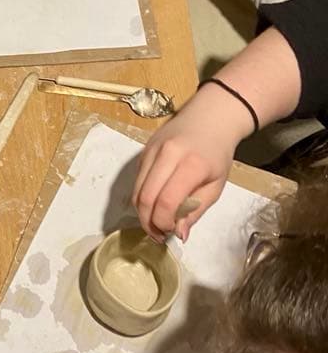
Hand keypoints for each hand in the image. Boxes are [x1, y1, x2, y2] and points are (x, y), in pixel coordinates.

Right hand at [131, 85, 252, 241]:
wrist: (210, 117)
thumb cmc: (217, 154)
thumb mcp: (216, 185)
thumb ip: (196, 210)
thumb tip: (179, 234)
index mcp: (191, 164)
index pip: (166, 201)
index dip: (164, 222)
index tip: (171, 232)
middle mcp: (167, 154)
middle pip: (145, 197)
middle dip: (148, 222)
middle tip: (158, 235)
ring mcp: (152, 150)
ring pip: (136, 190)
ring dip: (141, 212)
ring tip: (154, 224)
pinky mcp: (143, 150)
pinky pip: (136, 180)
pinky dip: (141, 197)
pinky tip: (152, 205)